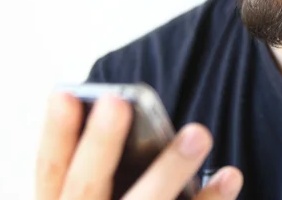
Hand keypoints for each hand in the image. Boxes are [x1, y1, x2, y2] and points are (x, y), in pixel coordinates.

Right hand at [36, 92, 242, 199]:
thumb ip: (99, 173)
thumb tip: (125, 114)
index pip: (50, 170)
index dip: (55, 133)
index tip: (65, 94)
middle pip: (86, 187)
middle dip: (100, 144)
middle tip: (118, 103)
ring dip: (170, 170)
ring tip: (198, 133)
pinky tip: (230, 175)